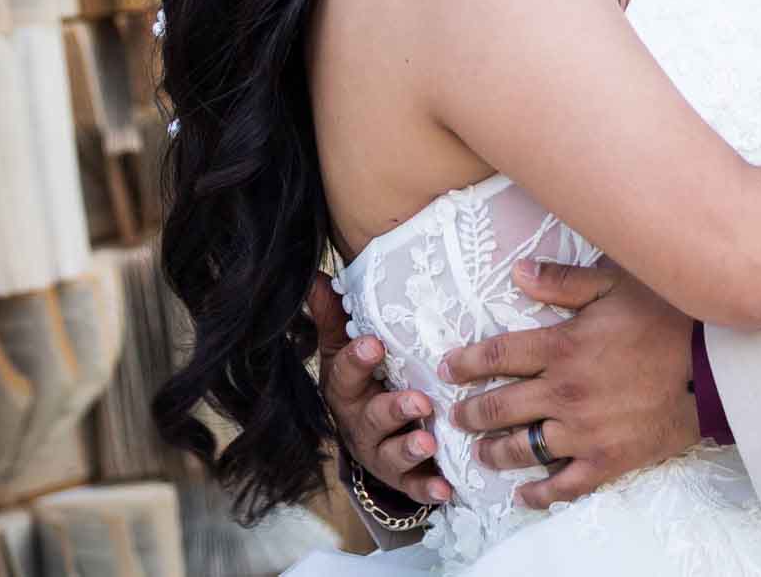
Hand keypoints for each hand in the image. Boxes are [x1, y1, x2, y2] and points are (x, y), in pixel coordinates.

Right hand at [310, 271, 451, 507]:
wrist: (370, 439)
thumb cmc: (362, 382)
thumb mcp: (343, 350)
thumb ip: (334, 316)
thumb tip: (315, 275)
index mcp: (345, 389)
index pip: (345, 373)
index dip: (357, 360)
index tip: (374, 344)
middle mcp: (359, 423)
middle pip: (372, 417)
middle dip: (393, 410)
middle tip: (418, 401)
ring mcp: (380, 453)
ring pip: (391, 454)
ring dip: (410, 449)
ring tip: (429, 442)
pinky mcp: (402, 477)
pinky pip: (414, 485)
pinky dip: (428, 486)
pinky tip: (446, 487)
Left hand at [439, 259, 697, 508]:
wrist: (713, 367)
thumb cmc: (666, 319)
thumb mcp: (615, 285)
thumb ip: (563, 281)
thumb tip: (518, 273)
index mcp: (561, 347)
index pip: (496, 356)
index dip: (465, 363)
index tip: (447, 368)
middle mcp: (563, 392)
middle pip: (499, 407)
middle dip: (470, 413)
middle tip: (455, 416)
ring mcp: (583, 431)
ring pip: (522, 449)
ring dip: (494, 452)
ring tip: (482, 453)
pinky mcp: (607, 460)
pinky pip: (563, 485)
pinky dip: (539, 493)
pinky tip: (524, 494)